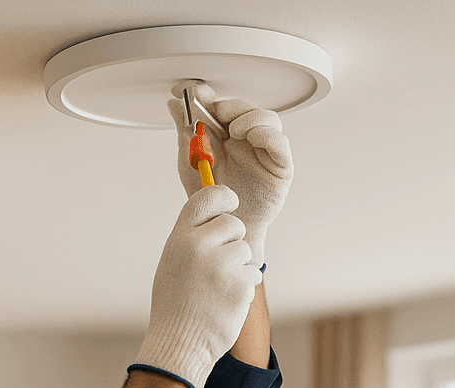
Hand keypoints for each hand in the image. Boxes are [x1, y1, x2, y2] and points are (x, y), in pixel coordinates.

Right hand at [131, 185, 262, 387]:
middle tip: (222, 263)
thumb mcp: (173, 264)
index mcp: (179, 238)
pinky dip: (244, 288)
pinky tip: (225, 302)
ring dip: (240, 268)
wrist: (179, 343)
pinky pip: (253, 275)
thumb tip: (217, 218)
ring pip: (246, 251)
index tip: (232, 202)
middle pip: (234, 224)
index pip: (206, 198)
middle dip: (234, 240)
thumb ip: (193, 239)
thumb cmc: (175, 306)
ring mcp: (221, 265)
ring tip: (218, 289)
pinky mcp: (239, 285)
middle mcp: (199, 246)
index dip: (223, 196)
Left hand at [167, 81, 292, 266]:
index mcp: (226, 136)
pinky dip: (267, 134)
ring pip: (268, 119)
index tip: (195, 93)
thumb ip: (185, 132)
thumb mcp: (191, 162)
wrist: (224, 227)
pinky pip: (280, 143)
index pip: (223, 106)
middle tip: (217, 110)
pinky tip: (251, 136)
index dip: (210, 97)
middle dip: (231, 105)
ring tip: (232, 130)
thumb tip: (173, 103)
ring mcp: (266, 152)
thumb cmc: (213, 199)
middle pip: (247, 108)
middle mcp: (248, 140)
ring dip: (249, 116)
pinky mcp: (280, 167)